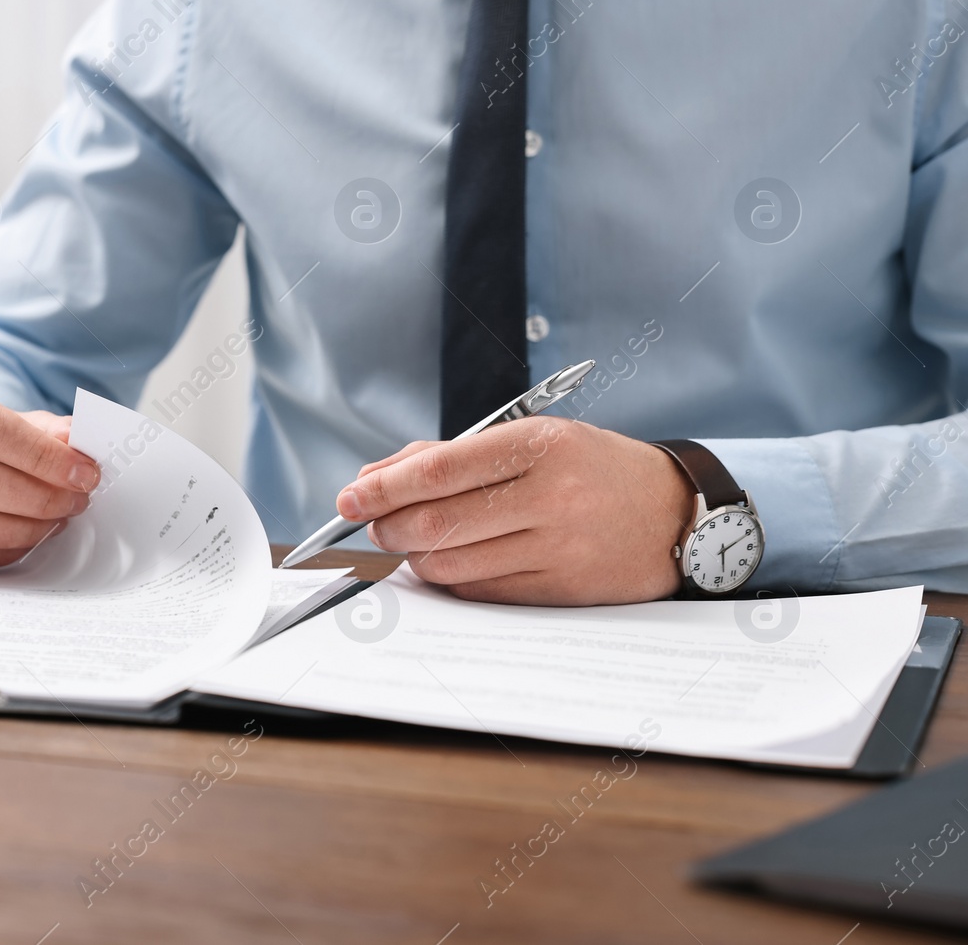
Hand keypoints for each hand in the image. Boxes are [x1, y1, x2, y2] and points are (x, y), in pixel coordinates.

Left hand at [336, 418, 692, 604]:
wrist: (679, 515)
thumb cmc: (593, 469)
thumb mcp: (534, 438)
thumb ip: (452, 455)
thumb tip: (374, 478)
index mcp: (542, 445)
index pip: (441, 470)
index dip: (385, 486)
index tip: (349, 496)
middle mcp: (553, 496)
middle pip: (438, 522)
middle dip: (389, 525)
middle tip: (373, 523)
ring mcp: (559, 548)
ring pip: (452, 562)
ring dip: (414, 555)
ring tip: (409, 541)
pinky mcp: (562, 591)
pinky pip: (480, 590)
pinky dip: (449, 577)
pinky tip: (448, 561)